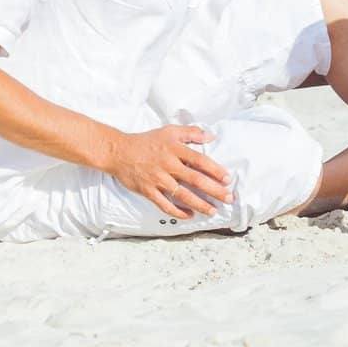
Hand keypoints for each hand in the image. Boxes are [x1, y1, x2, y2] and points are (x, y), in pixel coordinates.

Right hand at [111, 125, 232, 218]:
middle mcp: (168, 165)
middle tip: (228, 198)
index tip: (227, 179)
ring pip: (183, 195)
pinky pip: (165, 205)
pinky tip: (190, 215)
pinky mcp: (149, 191)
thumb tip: (211, 136)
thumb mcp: (169, 131)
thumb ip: (191, 133)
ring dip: (200, 204)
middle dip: (214, 190)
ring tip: (213, 211)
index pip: (200, 160)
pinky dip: (178, 212)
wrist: (119, 152)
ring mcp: (158, 180)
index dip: (215, 170)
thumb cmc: (146, 141)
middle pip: (195, 180)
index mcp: (175, 149)